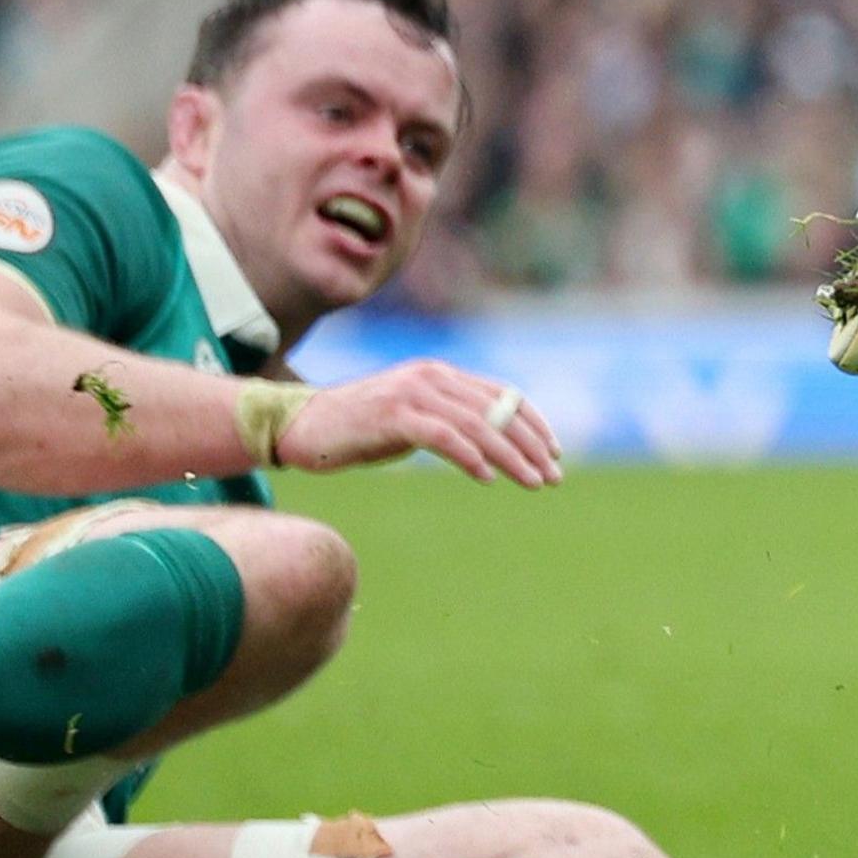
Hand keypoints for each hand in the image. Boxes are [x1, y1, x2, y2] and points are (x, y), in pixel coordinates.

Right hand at [277, 361, 563, 486]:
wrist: (302, 426)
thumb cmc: (361, 429)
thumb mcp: (415, 421)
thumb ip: (451, 424)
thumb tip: (496, 447)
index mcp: (441, 375)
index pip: (503, 396)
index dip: (534, 423)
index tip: (556, 452)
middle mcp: (431, 377)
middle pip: (497, 411)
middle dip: (531, 446)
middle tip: (554, 476)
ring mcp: (412, 393)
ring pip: (477, 425)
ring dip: (510, 457)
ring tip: (533, 482)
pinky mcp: (393, 414)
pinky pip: (443, 437)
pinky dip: (470, 457)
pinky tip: (487, 478)